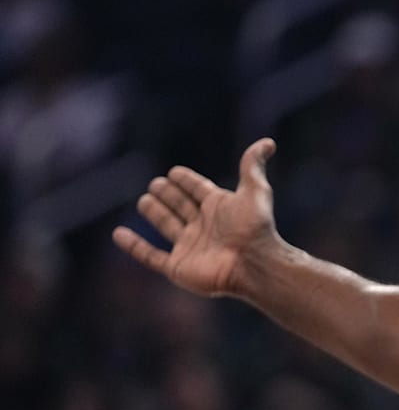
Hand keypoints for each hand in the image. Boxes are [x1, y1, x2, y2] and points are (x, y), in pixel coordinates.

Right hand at [112, 138, 281, 297]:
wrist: (254, 264)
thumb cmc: (255, 228)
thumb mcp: (255, 191)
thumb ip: (253, 166)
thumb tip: (268, 142)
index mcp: (219, 208)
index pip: (197, 189)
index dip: (186, 181)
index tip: (175, 172)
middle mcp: (204, 226)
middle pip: (180, 206)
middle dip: (169, 195)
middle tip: (157, 185)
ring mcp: (190, 247)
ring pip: (167, 226)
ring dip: (155, 213)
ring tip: (145, 201)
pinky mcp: (178, 267)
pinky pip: (151, 256)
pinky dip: (134, 246)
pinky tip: (119, 234)